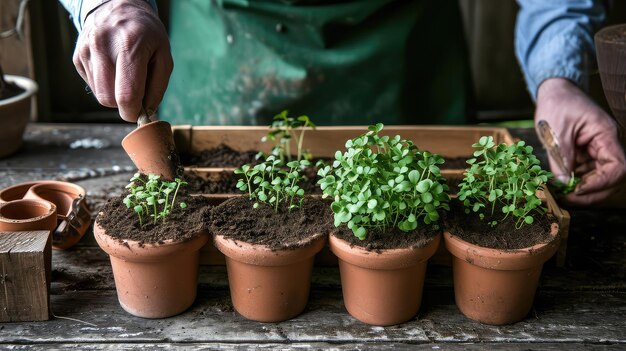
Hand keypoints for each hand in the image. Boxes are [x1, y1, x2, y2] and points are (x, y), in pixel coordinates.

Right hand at [73, 0, 172, 121]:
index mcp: (129, 46)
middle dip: (124, 104)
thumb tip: (147, 112)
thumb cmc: (146, 32)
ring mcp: (86, 51)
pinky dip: (105, 85)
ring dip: (114, 94)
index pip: (126, 94)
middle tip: (135, 93)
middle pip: (109, 99)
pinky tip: (113, 68)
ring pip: (99, 94)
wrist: (117, 5)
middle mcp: (103, 47)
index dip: (133, 112)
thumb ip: (158, 86)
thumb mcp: (163, 54)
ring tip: (125, 75)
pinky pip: (92, 85)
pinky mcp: (77, 56)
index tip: (140, 113)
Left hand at [535, 78, 625, 205]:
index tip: (578, 190)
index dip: (601, 183)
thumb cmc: (557, 104)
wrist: (554, 91)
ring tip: (560, 195)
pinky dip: (574, 181)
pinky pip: (586, 173)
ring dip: (582, 190)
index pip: (618, 167)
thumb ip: (560, 158)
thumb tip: (562, 185)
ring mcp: (597, 149)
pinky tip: (560, 186)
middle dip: (591, 193)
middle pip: (612, 178)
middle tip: (566, 200)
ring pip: (598, 178)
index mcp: (606, 135)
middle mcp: (607, 144)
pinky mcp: (586, 153)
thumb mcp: (555, 132)